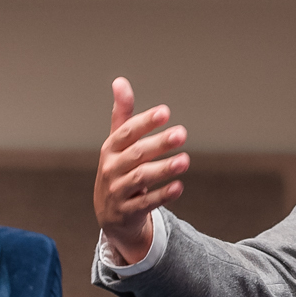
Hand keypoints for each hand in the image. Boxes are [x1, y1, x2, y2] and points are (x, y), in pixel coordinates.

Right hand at [94, 77, 187, 265]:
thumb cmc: (118, 170)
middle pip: (136, 154)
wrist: (110, 214)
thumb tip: (120, 81)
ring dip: (163, 169)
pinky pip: (146, 203)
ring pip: (141, 178)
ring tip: (185, 160)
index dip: (144, 122)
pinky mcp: (128, 211)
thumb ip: (123, 114)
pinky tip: (179, 186)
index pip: (126, 132)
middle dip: (159, 143)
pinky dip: (162, 195)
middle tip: (182, 133)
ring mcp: (118, 191)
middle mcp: (111, 169)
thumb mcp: (117, 143)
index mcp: (110, 149)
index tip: (165, 112)